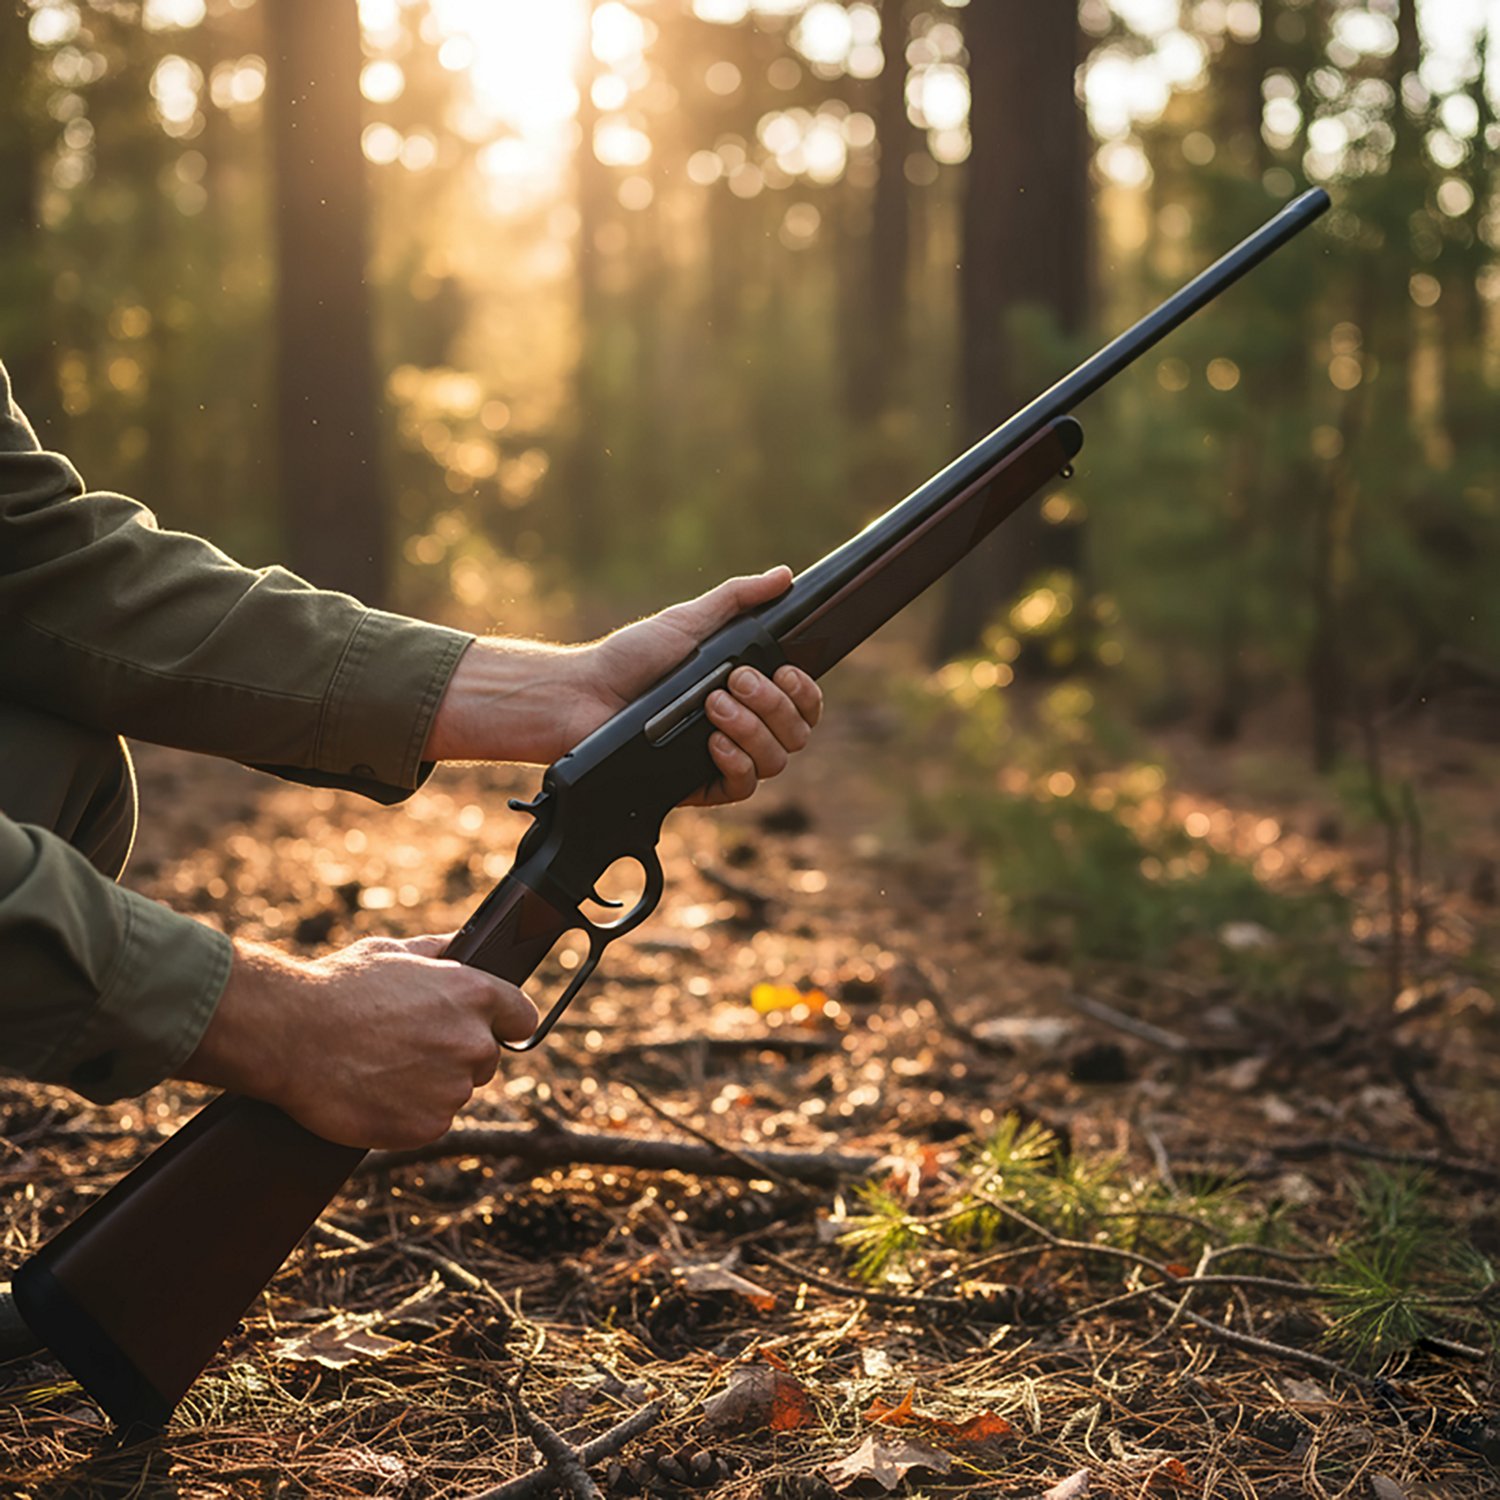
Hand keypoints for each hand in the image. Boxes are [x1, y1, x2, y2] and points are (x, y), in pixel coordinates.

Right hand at [180, 936, 537, 1148]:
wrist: (289, 1035)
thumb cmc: (336, 988)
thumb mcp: (392, 951)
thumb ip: (437, 951)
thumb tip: (462, 943)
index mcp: (473, 994)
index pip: (521, 1018)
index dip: (503, 1024)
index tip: (488, 1029)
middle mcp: (473, 1042)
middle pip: (485, 1059)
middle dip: (456, 1056)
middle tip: (408, 1048)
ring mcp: (452, 1088)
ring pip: (454, 1093)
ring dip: (430, 1088)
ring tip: (382, 1069)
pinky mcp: (427, 1126)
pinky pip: (429, 1123)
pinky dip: (408, 1116)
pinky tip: (376, 1095)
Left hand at [426, 566, 823, 804]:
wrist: (584, 696)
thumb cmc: (631, 658)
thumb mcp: (686, 621)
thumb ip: (737, 599)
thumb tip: (783, 575)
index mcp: (747, 692)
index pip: (802, 703)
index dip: (805, 692)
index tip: (783, 670)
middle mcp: (744, 727)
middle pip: (797, 732)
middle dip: (773, 704)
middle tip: (732, 680)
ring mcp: (724, 758)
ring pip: (776, 760)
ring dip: (753, 729)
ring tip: (712, 705)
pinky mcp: (701, 785)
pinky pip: (743, 787)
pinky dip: (736, 762)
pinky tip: (712, 741)